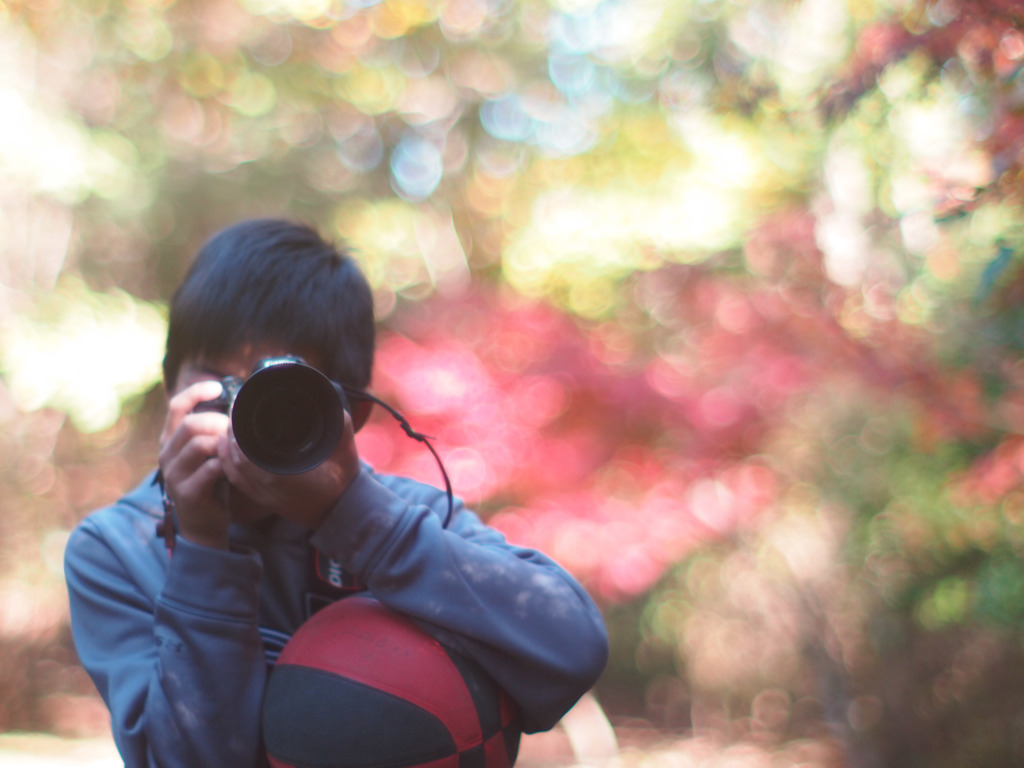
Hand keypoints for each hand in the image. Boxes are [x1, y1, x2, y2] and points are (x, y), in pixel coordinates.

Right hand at [158, 380, 232, 549]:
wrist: (204, 525)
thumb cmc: (210, 483)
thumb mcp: (207, 454)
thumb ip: (212, 433)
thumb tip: (235, 407)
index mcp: (170, 440)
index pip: (176, 406)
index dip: (196, 392)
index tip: (218, 386)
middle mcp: (167, 455)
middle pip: (191, 424)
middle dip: (218, 422)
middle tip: (235, 431)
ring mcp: (174, 474)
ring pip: (199, 444)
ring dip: (223, 444)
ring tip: (235, 451)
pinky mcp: (187, 492)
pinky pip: (210, 468)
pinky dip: (226, 464)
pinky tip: (233, 468)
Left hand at [218, 408, 362, 529]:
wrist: (342, 511)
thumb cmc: (344, 482)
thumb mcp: (347, 451)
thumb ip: (341, 426)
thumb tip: (331, 401)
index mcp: (289, 480)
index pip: (250, 458)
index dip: (239, 435)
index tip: (239, 411)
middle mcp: (272, 492)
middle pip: (237, 463)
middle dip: (231, 436)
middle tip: (232, 411)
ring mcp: (265, 498)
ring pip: (233, 472)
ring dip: (227, 449)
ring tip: (228, 426)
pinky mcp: (263, 501)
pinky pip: (237, 481)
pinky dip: (228, 463)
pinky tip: (226, 448)